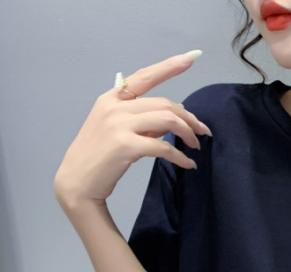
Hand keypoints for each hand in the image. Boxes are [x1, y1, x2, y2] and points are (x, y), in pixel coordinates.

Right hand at [53, 50, 211, 209]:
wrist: (78, 183)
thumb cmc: (99, 158)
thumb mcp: (118, 131)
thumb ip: (142, 120)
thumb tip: (173, 118)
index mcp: (111, 99)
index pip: (145, 76)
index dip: (170, 66)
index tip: (192, 57)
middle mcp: (114, 106)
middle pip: (165, 103)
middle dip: (189, 118)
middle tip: (202, 132)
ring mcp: (118, 125)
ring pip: (167, 119)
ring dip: (188, 133)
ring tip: (195, 146)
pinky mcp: (125, 146)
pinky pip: (163, 146)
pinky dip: (180, 156)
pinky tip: (188, 164)